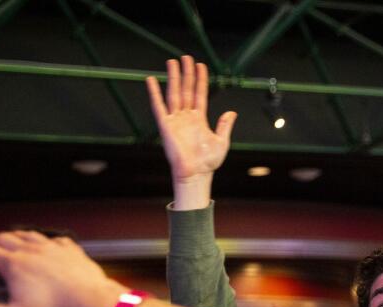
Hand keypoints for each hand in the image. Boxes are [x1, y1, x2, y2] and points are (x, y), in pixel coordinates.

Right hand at [0, 231, 126, 306]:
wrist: (90, 302)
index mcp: (13, 264)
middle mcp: (30, 250)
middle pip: (5, 239)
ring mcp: (52, 248)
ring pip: (29, 235)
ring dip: (16, 235)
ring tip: (10, 236)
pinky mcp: (70, 250)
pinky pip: (55, 240)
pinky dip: (46, 240)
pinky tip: (47, 243)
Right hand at [146, 56, 236, 186]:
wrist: (196, 174)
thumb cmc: (208, 162)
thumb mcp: (221, 141)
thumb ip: (224, 125)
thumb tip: (232, 112)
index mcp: (199, 119)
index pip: (199, 94)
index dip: (200, 80)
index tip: (201, 65)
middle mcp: (186, 117)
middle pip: (186, 89)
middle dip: (186, 73)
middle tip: (186, 57)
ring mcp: (175, 120)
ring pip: (174, 93)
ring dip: (173, 78)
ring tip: (172, 62)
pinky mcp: (166, 126)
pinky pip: (158, 106)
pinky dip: (154, 93)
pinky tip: (151, 80)